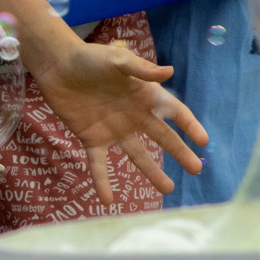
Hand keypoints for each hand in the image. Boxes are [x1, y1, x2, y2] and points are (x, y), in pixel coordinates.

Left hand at [31, 39, 208, 202]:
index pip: (173, 112)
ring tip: (167, 189)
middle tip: (196, 169)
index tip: (203, 141)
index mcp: (144, 95)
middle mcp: (133, 115)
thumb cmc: (89, 57)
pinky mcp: (91, 138)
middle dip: (179, 153)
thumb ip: (141, 69)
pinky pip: (99, 164)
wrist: (57, 65)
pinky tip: (107, 201)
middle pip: (162, 137)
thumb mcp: (116, 60)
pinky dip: (102, 181)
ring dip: (151, 172)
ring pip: (137, 155)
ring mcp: (114, 129)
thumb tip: (170, 72)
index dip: (188, 125)